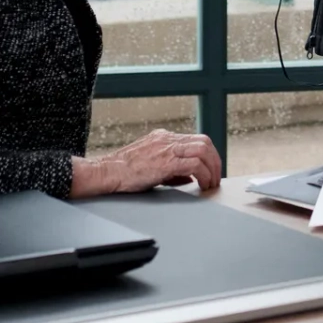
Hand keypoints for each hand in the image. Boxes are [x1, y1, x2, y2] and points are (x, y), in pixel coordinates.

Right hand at [71, 129, 220, 197]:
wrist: (106, 172)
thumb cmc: (124, 171)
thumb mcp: (151, 164)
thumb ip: (172, 169)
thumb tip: (190, 178)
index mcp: (164, 137)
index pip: (196, 139)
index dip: (209, 155)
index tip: (212, 169)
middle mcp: (167, 139)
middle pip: (204, 142)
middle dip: (215, 160)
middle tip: (216, 177)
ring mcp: (166, 149)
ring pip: (203, 150)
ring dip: (212, 169)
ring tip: (210, 184)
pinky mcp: (165, 163)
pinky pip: (194, 165)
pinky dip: (203, 175)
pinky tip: (202, 185)